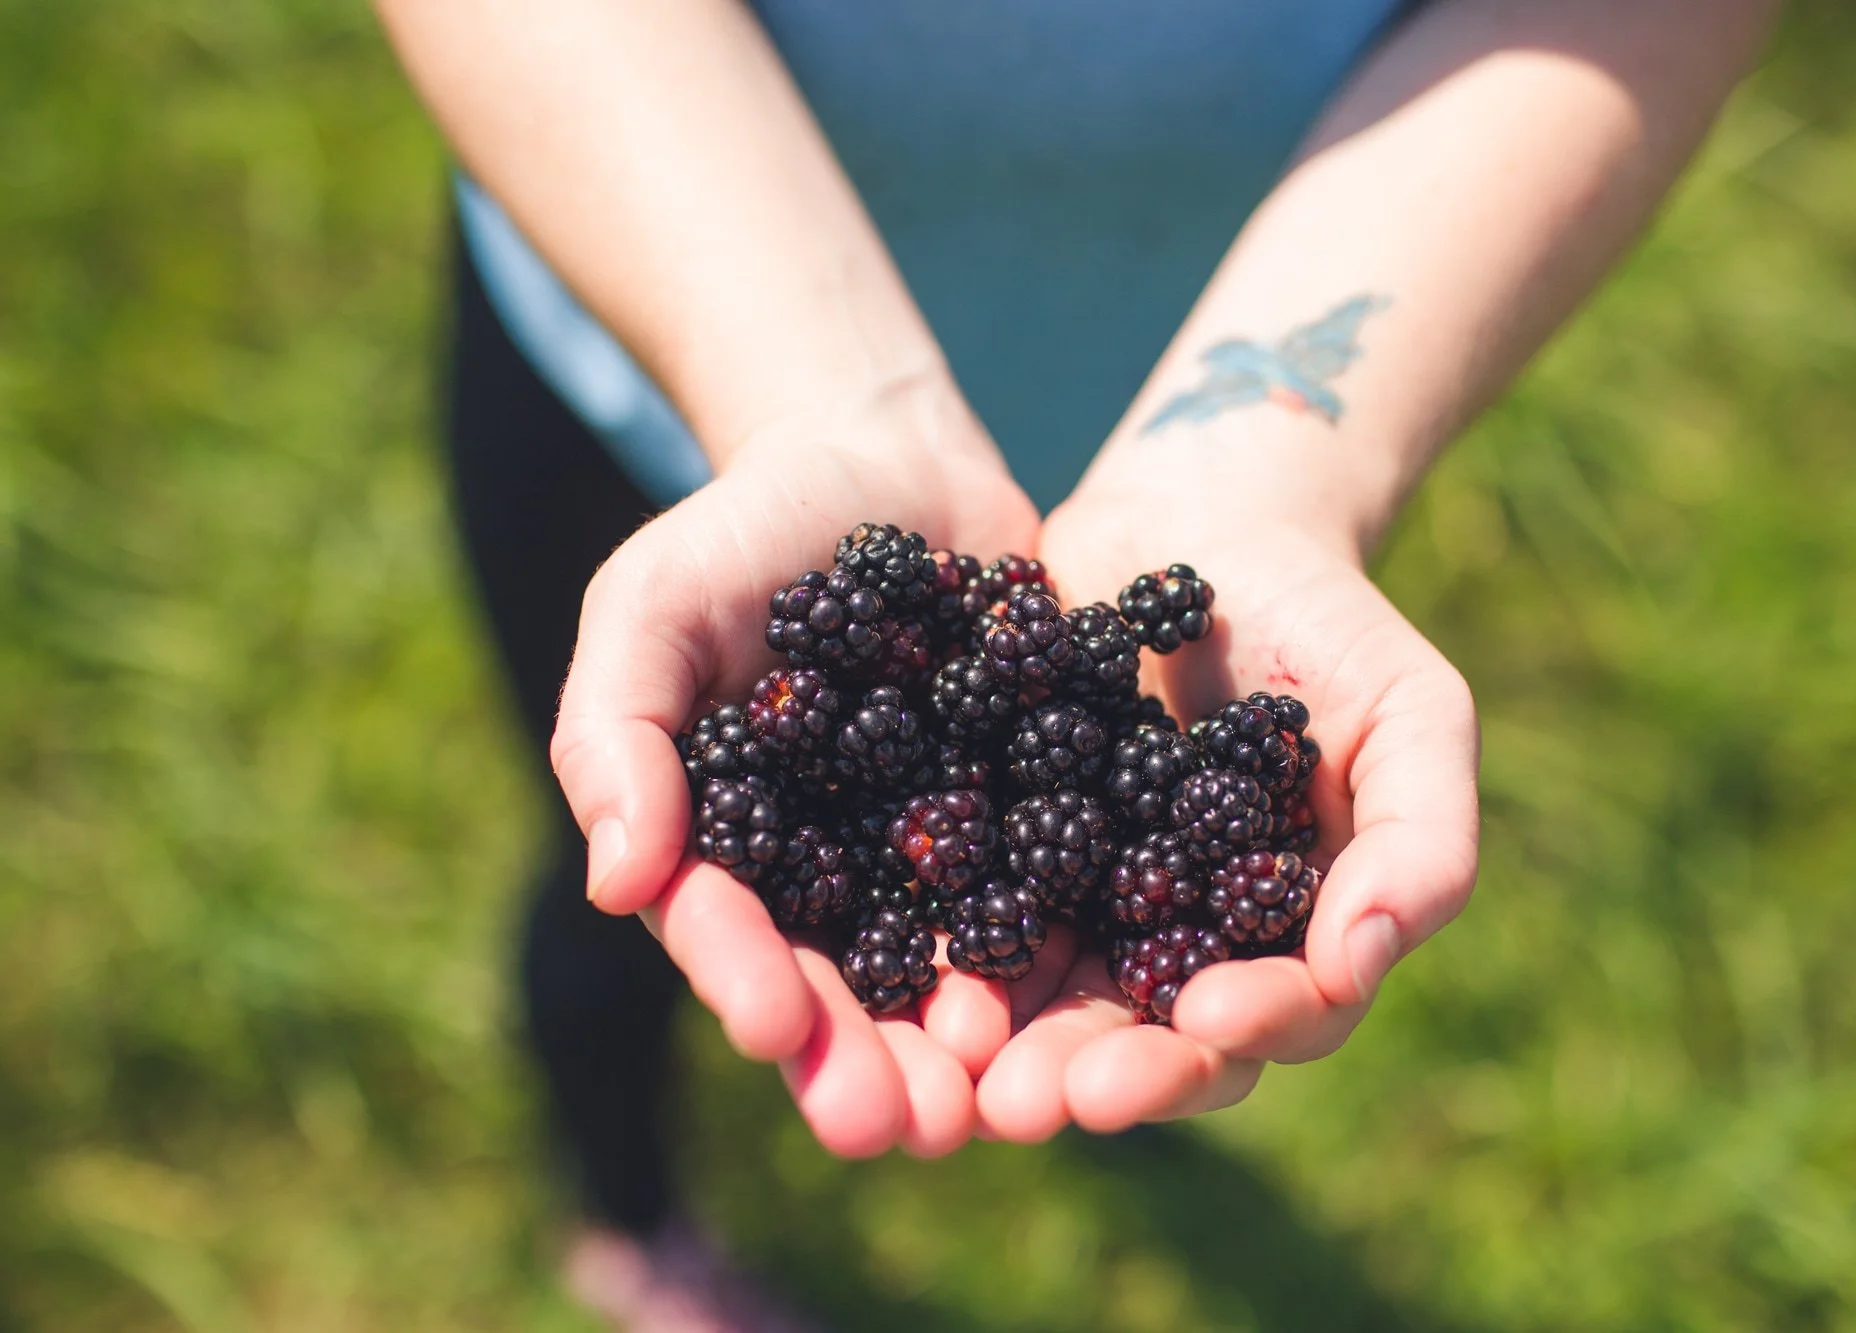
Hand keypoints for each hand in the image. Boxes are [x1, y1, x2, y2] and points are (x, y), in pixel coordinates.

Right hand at [549, 379, 1037, 1159]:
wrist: (892, 464)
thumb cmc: (747, 532)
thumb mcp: (653, 604)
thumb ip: (619, 731)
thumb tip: (618, 881)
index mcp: (735, 849)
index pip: (732, 935)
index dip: (748, 985)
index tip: (777, 1028)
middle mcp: (841, 877)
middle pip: (851, 989)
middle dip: (872, 1063)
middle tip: (907, 1126)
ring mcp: (946, 856)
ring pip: (959, 972)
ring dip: (978, 1044)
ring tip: (999, 1099)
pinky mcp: (1046, 820)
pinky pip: (1065, 893)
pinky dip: (1079, 949)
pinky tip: (1109, 999)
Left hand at [973, 473, 1479, 1140]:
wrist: (1202, 520)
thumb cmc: (1329, 622)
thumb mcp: (1413, 714)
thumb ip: (1421, 839)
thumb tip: (1361, 963)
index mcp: (1283, 935)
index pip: (1277, 1015)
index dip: (1249, 1027)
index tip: (1209, 1015)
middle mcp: (1175, 942)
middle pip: (1145, 1036)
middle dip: (1097, 1072)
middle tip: (1039, 1101)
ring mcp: (1080, 900)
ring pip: (1043, 998)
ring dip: (1001, 1043)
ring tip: (958, 1062)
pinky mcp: (994, 845)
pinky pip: (960, 907)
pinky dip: (932, 945)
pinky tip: (899, 965)